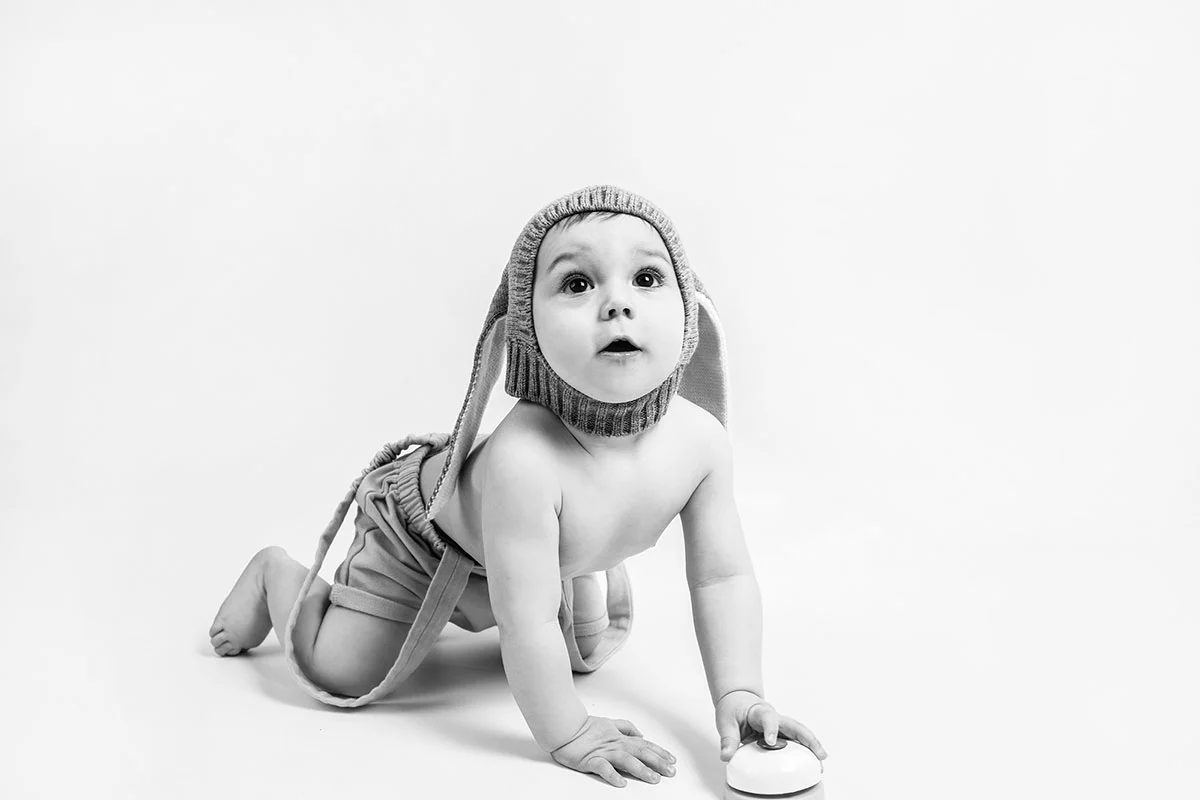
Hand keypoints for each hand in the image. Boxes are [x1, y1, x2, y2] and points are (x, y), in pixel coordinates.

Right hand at [551, 715, 676, 787]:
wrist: (565, 727)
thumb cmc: (585, 727)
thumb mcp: (610, 722)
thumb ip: (626, 727)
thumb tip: (641, 734)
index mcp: (620, 737)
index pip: (645, 745)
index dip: (660, 752)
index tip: (672, 760)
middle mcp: (615, 745)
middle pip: (641, 752)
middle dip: (658, 762)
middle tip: (671, 771)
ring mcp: (604, 752)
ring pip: (626, 760)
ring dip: (641, 770)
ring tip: (653, 778)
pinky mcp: (591, 760)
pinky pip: (603, 768)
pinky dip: (613, 775)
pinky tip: (622, 783)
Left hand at [715, 690, 827, 761]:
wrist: (738, 701)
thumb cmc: (733, 709)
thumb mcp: (725, 722)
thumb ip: (727, 740)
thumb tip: (726, 756)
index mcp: (759, 712)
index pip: (768, 719)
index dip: (771, 730)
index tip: (771, 742)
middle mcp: (774, 718)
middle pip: (794, 725)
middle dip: (807, 738)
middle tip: (818, 753)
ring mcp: (780, 726)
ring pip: (799, 733)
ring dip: (811, 746)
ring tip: (821, 762)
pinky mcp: (782, 734)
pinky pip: (795, 741)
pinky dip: (805, 751)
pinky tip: (811, 763)